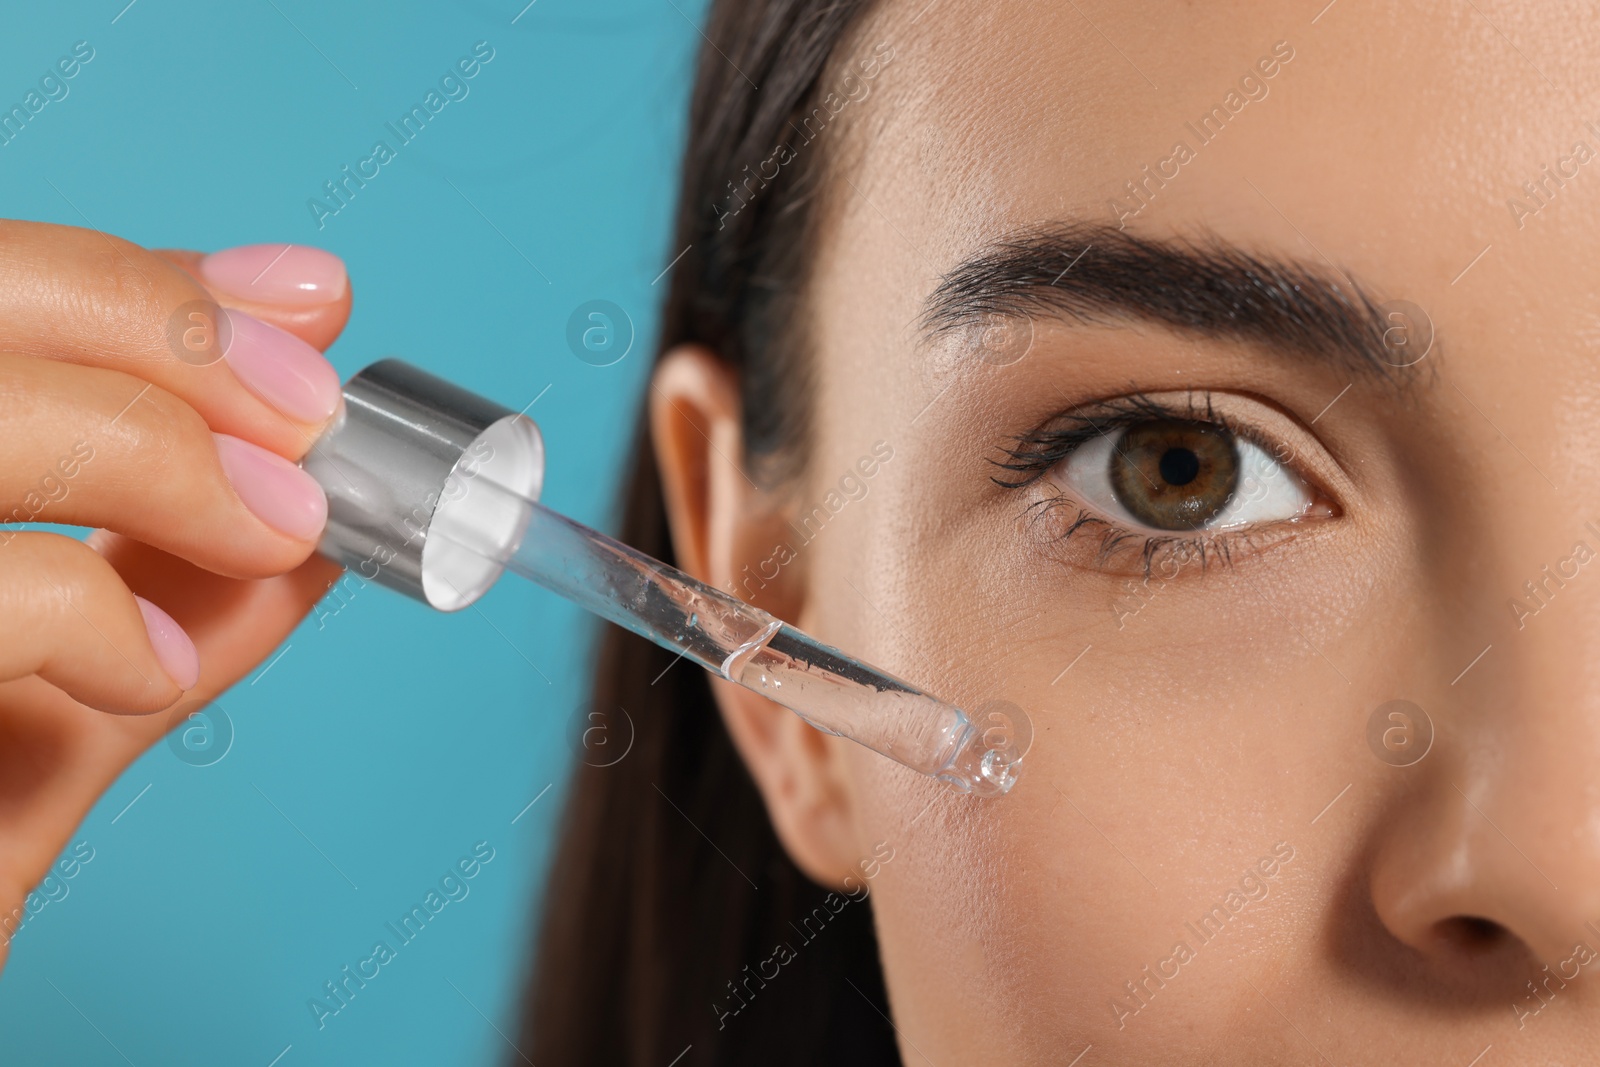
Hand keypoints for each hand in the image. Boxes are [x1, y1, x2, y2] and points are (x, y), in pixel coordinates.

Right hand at [0, 223, 352, 968]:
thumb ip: (165, 601)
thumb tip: (307, 511)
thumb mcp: (53, 714)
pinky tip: (143, 670)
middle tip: (311, 419)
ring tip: (275, 532)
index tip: (306, 304)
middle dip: (175, 335)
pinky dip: (80, 612)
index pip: (1, 287)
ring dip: (160, 449)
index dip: (157, 285)